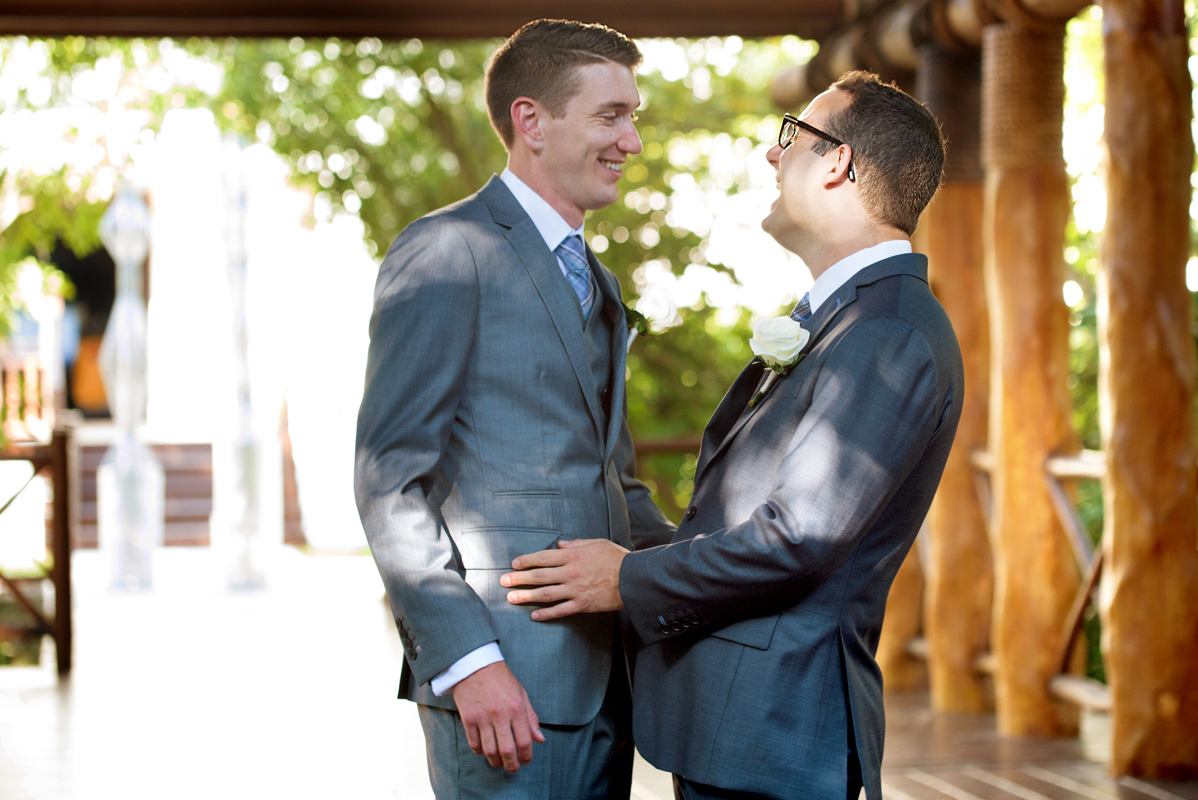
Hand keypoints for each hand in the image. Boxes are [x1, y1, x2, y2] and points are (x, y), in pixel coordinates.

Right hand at [451, 661, 544, 771]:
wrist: (475, 665)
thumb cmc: (501, 679)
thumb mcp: (522, 694)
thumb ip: (531, 718)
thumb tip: (540, 739)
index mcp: (516, 708)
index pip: (525, 740)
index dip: (527, 755)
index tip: (526, 761)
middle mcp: (500, 715)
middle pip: (507, 750)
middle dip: (512, 765)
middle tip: (513, 769)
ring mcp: (482, 718)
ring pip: (489, 750)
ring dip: (495, 761)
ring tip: (499, 763)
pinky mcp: (468, 718)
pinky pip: (474, 743)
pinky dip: (480, 752)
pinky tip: (484, 751)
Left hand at [501, 539, 628, 620]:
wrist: (633, 578)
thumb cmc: (617, 558)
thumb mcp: (597, 543)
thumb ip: (576, 544)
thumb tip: (560, 546)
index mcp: (573, 556)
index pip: (543, 557)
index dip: (527, 560)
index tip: (514, 564)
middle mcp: (570, 572)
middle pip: (539, 575)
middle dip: (519, 578)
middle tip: (503, 582)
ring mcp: (575, 590)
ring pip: (545, 594)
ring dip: (526, 596)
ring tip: (511, 598)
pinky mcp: (583, 604)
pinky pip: (561, 610)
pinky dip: (547, 614)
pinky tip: (534, 615)